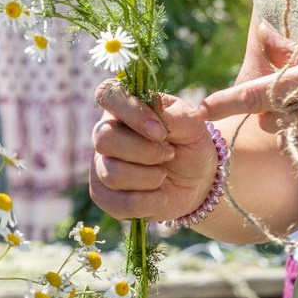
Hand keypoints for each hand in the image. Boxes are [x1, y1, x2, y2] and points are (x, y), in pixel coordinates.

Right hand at [90, 83, 218, 222]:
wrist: (197, 181)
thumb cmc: (190, 144)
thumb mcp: (193, 125)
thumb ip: (175, 117)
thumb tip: (155, 125)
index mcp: (123, 108)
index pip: (107, 95)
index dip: (131, 113)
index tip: (160, 131)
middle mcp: (105, 134)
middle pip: (104, 139)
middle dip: (145, 152)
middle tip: (169, 153)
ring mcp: (101, 166)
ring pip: (113, 173)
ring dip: (150, 178)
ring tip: (163, 175)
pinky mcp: (104, 196)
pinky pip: (120, 203)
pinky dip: (149, 202)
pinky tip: (159, 196)